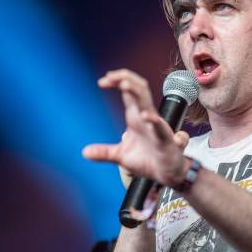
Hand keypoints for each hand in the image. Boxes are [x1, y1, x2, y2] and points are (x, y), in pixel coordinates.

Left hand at [82, 69, 189, 187]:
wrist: (167, 175)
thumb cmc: (149, 160)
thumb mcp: (121, 156)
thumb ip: (104, 152)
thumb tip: (84, 152)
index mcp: (136, 117)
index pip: (129, 92)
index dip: (117, 81)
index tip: (102, 81)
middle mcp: (146, 117)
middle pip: (139, 90)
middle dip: (126, 78)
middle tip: (109, 76)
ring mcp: (156, 127)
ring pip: (148, 103)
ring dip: (137, 92)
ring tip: (124, 85)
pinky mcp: (165, 140)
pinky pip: (160, 128)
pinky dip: (153, 120)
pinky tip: (145, 116)